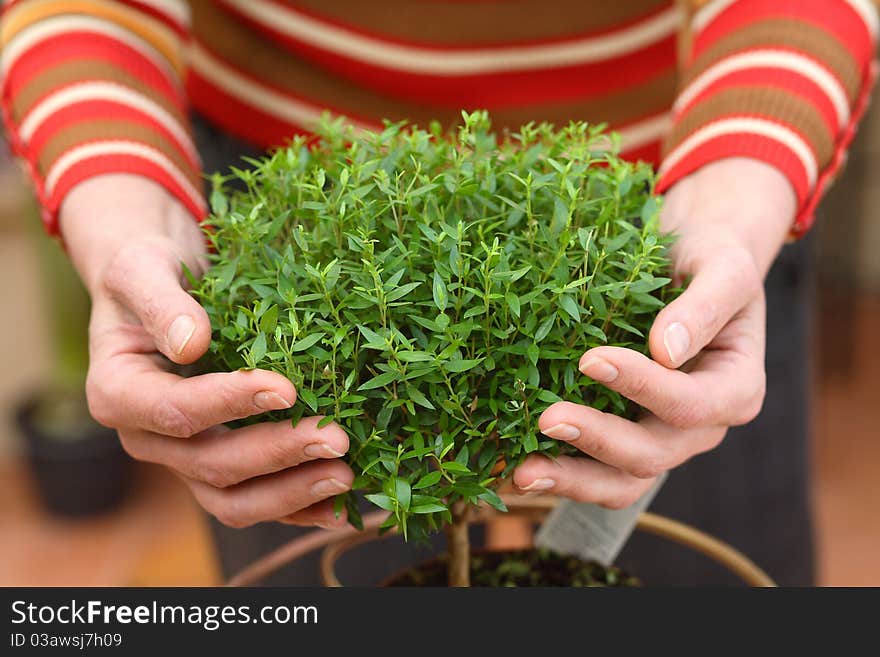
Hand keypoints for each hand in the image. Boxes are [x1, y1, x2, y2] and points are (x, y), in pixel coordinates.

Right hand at [61, 174, 352, 527]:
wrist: (157, 288)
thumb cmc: (149, 271)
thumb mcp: (143, 269)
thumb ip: (161, 303)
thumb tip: (191, 343)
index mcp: (118, 394)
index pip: (176, 411)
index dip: (230, 404)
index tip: (286, 389)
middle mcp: (148, 438)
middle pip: (212, 465)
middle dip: (278, 454)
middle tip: (336, 438)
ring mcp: (184, 459)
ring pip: (233, 501)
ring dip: (292, 493)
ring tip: (346, 475)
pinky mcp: (217, 465)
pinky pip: (256, 500)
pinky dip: (298, 508)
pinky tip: (340, 506)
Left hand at [513, 158, 795, 506]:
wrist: (691, 264)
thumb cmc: (710, 259)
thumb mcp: (722, 268)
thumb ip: (704, 306)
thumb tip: (666, 350)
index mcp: (735, 390)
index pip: (689, 403)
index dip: (641, 387)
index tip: (590, 359)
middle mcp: (701, 427)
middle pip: (652, 454)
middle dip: (596, 439)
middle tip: (545, 419)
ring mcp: (663, 439)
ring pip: (623, 482)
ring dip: (572, 480)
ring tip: (521, 474)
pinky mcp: (627, 440)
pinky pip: (597, 472)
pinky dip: (561, 472)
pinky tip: (516, 466)